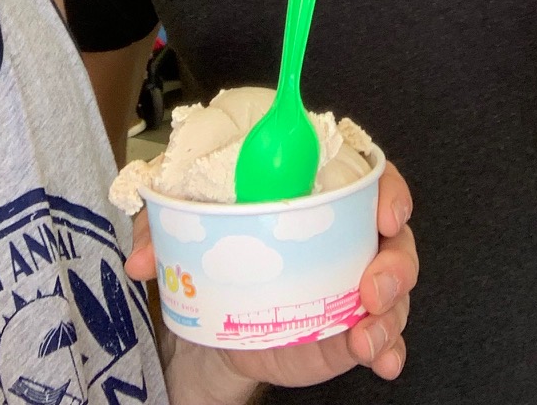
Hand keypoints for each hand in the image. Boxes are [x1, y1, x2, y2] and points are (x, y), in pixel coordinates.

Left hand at [129, 161, 416, 400]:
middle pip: (394, 238)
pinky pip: (380, 335)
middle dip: (395, 264)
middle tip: (370, 289)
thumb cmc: (210, 239)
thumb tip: (141, 258)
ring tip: (367, 339)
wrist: (206, 306)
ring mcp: (350, 283)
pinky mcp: (344, 327)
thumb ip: (160, 226)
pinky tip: (382, 361)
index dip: (389, 190)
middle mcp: (346, 233)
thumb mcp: (182, 216)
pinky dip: (386, 348)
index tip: (386, 211)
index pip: (370, 176)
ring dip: (391, 315)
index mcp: (318, 189)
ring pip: (394, 290)